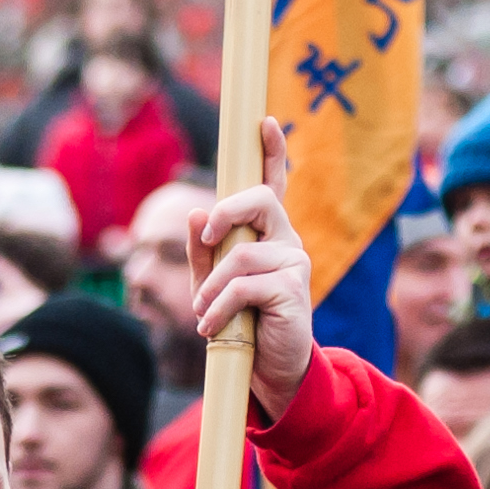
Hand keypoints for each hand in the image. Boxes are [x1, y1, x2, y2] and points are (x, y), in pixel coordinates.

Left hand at [190, 120, 318, 424]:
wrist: (268, 367)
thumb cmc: (238, 318)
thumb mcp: (210, 280)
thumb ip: (202, 248)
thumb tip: (195, 210)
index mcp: (267, 233)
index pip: (272, 185)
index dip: (271, 152)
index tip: (265, 121)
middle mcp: (286, 240)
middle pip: (258, 201)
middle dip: (226, 213)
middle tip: (208, 238)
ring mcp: (294, 263)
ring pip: (241, 255)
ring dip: (212, 287)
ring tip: (204, 312)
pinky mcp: (293, 290)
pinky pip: (244, 287)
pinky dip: (219, 307)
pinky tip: (212, 326)